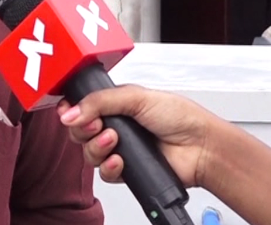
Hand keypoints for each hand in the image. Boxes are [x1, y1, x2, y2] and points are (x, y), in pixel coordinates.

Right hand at [57, 85, 218, 188]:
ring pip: (89, 153)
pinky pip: (104, 173)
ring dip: (97, 147)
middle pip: (80, 131)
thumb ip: (99, 101)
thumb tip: (70, 112)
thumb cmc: (180, 116)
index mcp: (116, 104)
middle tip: (97, 125)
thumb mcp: (136, 97)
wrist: (201, 147)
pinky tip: (121, 160)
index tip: (68, 112)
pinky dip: (109, 167)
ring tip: (115, 141)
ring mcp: (121, 149)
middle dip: (84, 129)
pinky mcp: (127, 171)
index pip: (82, 107)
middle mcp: (116, 126)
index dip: (72, 110)